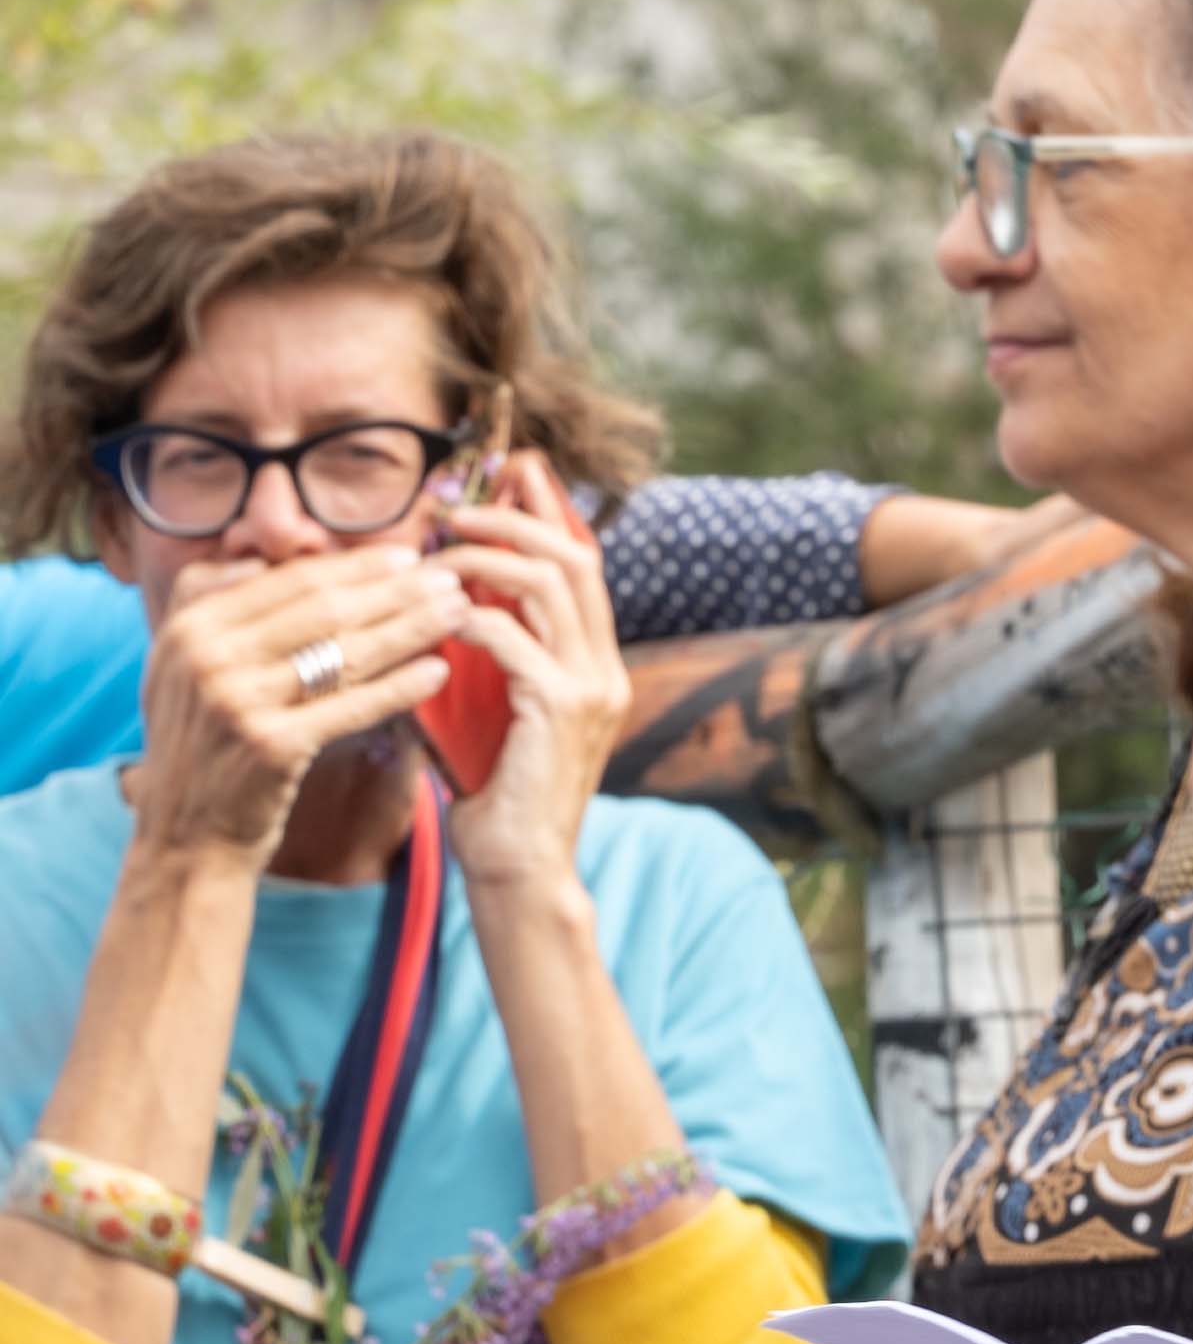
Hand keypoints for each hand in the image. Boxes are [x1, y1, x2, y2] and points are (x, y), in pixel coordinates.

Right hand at [132, 546, 467, 868]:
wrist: (183, 838)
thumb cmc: (201, 746)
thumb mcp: (181, 668)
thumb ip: (211, 606)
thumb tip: (266, 556)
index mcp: (189, 626)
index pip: (291, 582)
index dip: (355, 567)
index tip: (407, 556)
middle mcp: (207, 656)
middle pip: (324, 610)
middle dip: (396, 590)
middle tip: (450, 577)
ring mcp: (237, 701)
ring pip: (345, 652)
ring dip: (411, 627)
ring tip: (457, 612)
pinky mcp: (271, 746)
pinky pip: (350, 706)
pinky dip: (399, 687)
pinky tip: (437, 672)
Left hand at [433, 455, 628, 896]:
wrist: (520, 868)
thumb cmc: (497, 795)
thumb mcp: (497, 710)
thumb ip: (491, 657)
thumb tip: (447, 594)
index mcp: (596, 664)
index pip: (582, 565)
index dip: (548, 513)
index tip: (510, 474)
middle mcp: (605, 667)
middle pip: (574, 557)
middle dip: (517, 516)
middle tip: (458, 503)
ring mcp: (591, 687)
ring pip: (550, 583)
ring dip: (488, 555)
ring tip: (438, 549)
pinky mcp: (562, 709)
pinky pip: (513, 638)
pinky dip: (471, 616)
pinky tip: (437, 615)